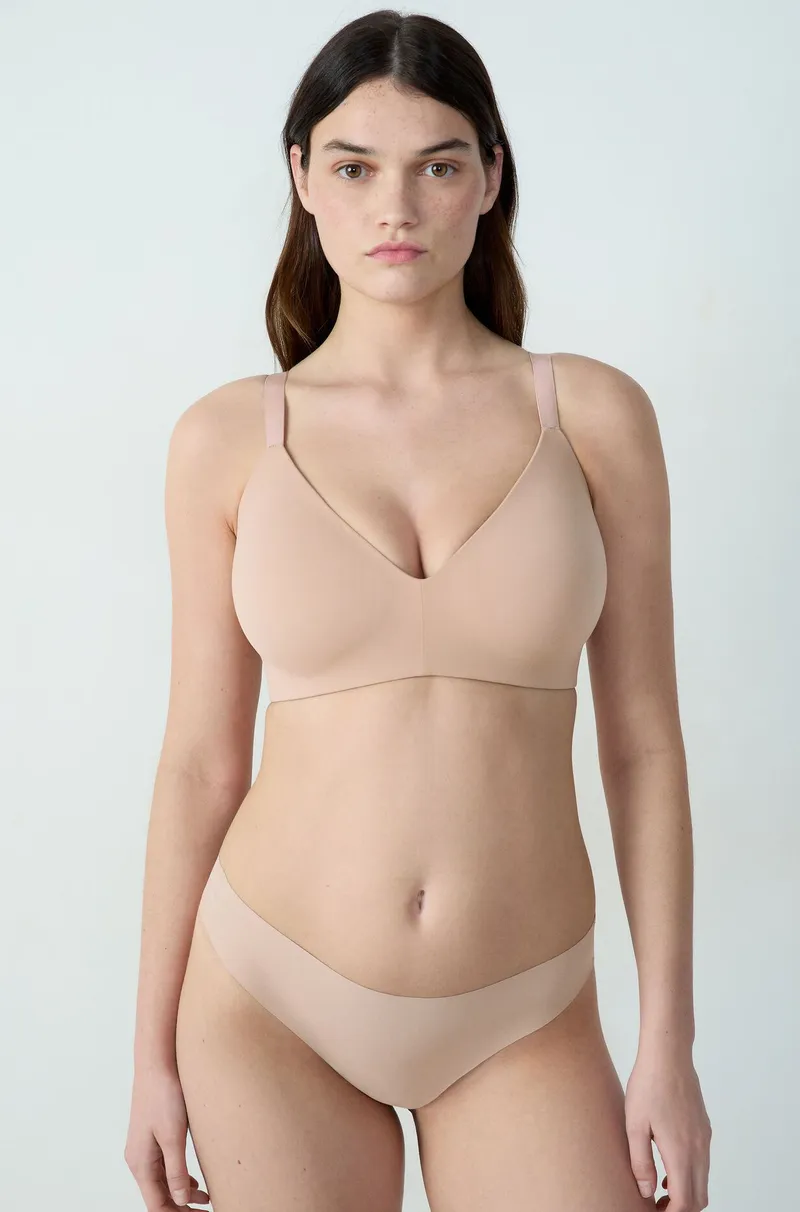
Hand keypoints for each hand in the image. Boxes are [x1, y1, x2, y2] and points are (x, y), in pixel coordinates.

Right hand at [125, 1065, 210, 1208]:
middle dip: (180, 1207)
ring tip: (206, 1200)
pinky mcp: (155, 1136)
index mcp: (140, 1163)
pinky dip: (180, 1178)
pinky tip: (195, 1181)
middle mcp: (139, 1159)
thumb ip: (176, 1170)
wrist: (157, 1062)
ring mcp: (146, 1148)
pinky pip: (165, 1167)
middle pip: (159, 1196)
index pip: (156, 1204)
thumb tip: (180, 1199)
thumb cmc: (164, 1095)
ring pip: (163, 1182)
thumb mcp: (173, 1135)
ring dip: (182, 1194)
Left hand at [624, 1046, 711, 1210]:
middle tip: (657, 1207)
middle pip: (699, 1197)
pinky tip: (668, 1167)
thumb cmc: (648, 1086)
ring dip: (686, 1192)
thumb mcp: (634, 1125)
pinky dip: (691, 1175)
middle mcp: (698, 1149)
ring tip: (659, 1190)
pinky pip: (703, 1163)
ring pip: (703, 1180)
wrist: (668, 1055)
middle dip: (681, 1208)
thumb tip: (646, 1192)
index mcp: (681, 1152)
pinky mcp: (704, 1128)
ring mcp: (704, 1138)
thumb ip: (640, 1162)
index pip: (684, 1201)